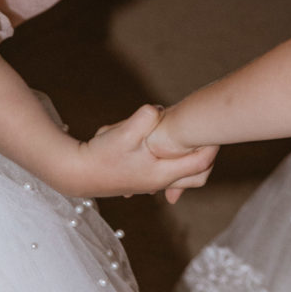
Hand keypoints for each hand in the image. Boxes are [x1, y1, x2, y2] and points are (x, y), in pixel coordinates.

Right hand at [75, 104, 215, 201]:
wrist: (75, 174)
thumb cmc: (99, 155)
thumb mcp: (121, 134)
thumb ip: (143, 119)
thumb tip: (160, 108)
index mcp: (161, 173)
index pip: (201, 163)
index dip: (213, 144)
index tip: (215, 125)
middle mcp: (160, 182)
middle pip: (199, 176)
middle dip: (208, 155)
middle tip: (209, 132)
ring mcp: (152, 183)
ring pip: (185, 174)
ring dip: (191, 156)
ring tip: (192, 134)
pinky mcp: (143, 178)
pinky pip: (170, 171)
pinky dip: (176, 159)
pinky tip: (170, 143)